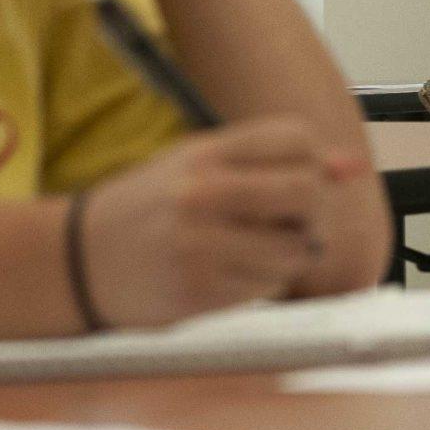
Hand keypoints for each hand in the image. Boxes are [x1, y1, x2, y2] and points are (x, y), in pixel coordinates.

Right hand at [74, 117, 360, 327]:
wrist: (79, 260)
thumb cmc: (147, 209)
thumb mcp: (200, 164)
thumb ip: (272, 161)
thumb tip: (350, 167)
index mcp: (203, 153)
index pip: (297, 138)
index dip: (314, 161)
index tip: (302, 177)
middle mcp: (202, 194)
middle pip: (307, 191)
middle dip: (313, 211)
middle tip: (292, 221)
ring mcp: (200, 244)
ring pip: (297, 248)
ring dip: (291, 254)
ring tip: (255, 250)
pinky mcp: (200, 290)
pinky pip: (269, 286)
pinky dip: (265, 282)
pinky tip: (232, 272)